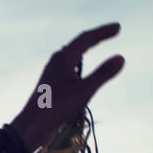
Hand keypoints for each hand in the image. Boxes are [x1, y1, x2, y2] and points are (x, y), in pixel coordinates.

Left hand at [10, 22, 124, 152]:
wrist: (32, 125)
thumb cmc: (57, 107)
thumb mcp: (85, 91)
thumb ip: (103, 73)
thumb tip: (121, 58)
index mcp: (64, 58)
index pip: (87, 38)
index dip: (103, 32)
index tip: (118, 27)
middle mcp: (57, 60)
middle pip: (80, 42)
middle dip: (97, 36)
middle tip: (114, 31)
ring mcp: (53, 70)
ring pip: (72, 52)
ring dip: (87, 46)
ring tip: (98, 41)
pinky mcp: (51, 81)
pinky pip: (69, 63)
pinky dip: (80, 59)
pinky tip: (79, 66)